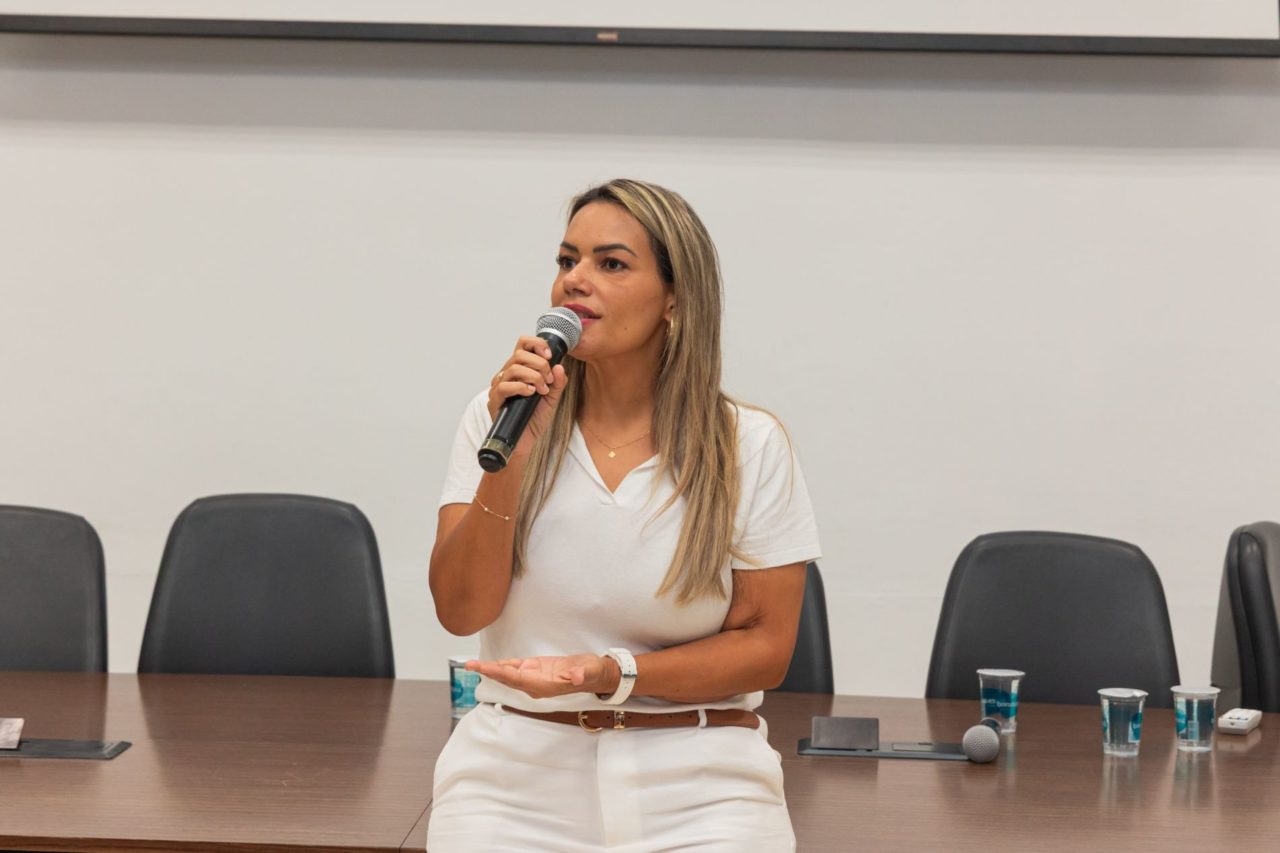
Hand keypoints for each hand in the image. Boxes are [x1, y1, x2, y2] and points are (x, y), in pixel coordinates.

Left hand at [466, 654, 618, 699]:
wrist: (595, 674)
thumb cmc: (591, 673)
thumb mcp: (589, 671)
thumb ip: (581, 675)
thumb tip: (574, 677)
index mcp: (544, 685)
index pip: (516, 679)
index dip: (499, 673)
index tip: (484, 668)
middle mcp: (535, 684)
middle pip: (507, 678)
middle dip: (488, 671)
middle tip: (469, 665)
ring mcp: (534, 677)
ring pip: (508, 674)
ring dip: (492, 669)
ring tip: (473, 664)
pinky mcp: (536, 670)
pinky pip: (515, 668)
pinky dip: (502, 665)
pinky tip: (491, 663)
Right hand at [487, 335, 568, 456]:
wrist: (524, 442)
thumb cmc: (534, 420)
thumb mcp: (551, 399)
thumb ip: (558, 383)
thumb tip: (559, 366)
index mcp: (519, 370)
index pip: (522, 345)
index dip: (537, 344)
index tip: (550, 355)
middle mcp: (506, 375)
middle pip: (519, 354)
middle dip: (540, 365)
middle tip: (549, 380)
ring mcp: (498, 387)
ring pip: (513, 368)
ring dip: (533, 376)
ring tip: (542, 389)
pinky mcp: (494, 401)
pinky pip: (504, 387)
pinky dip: (521, 387)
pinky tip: (531, 394)